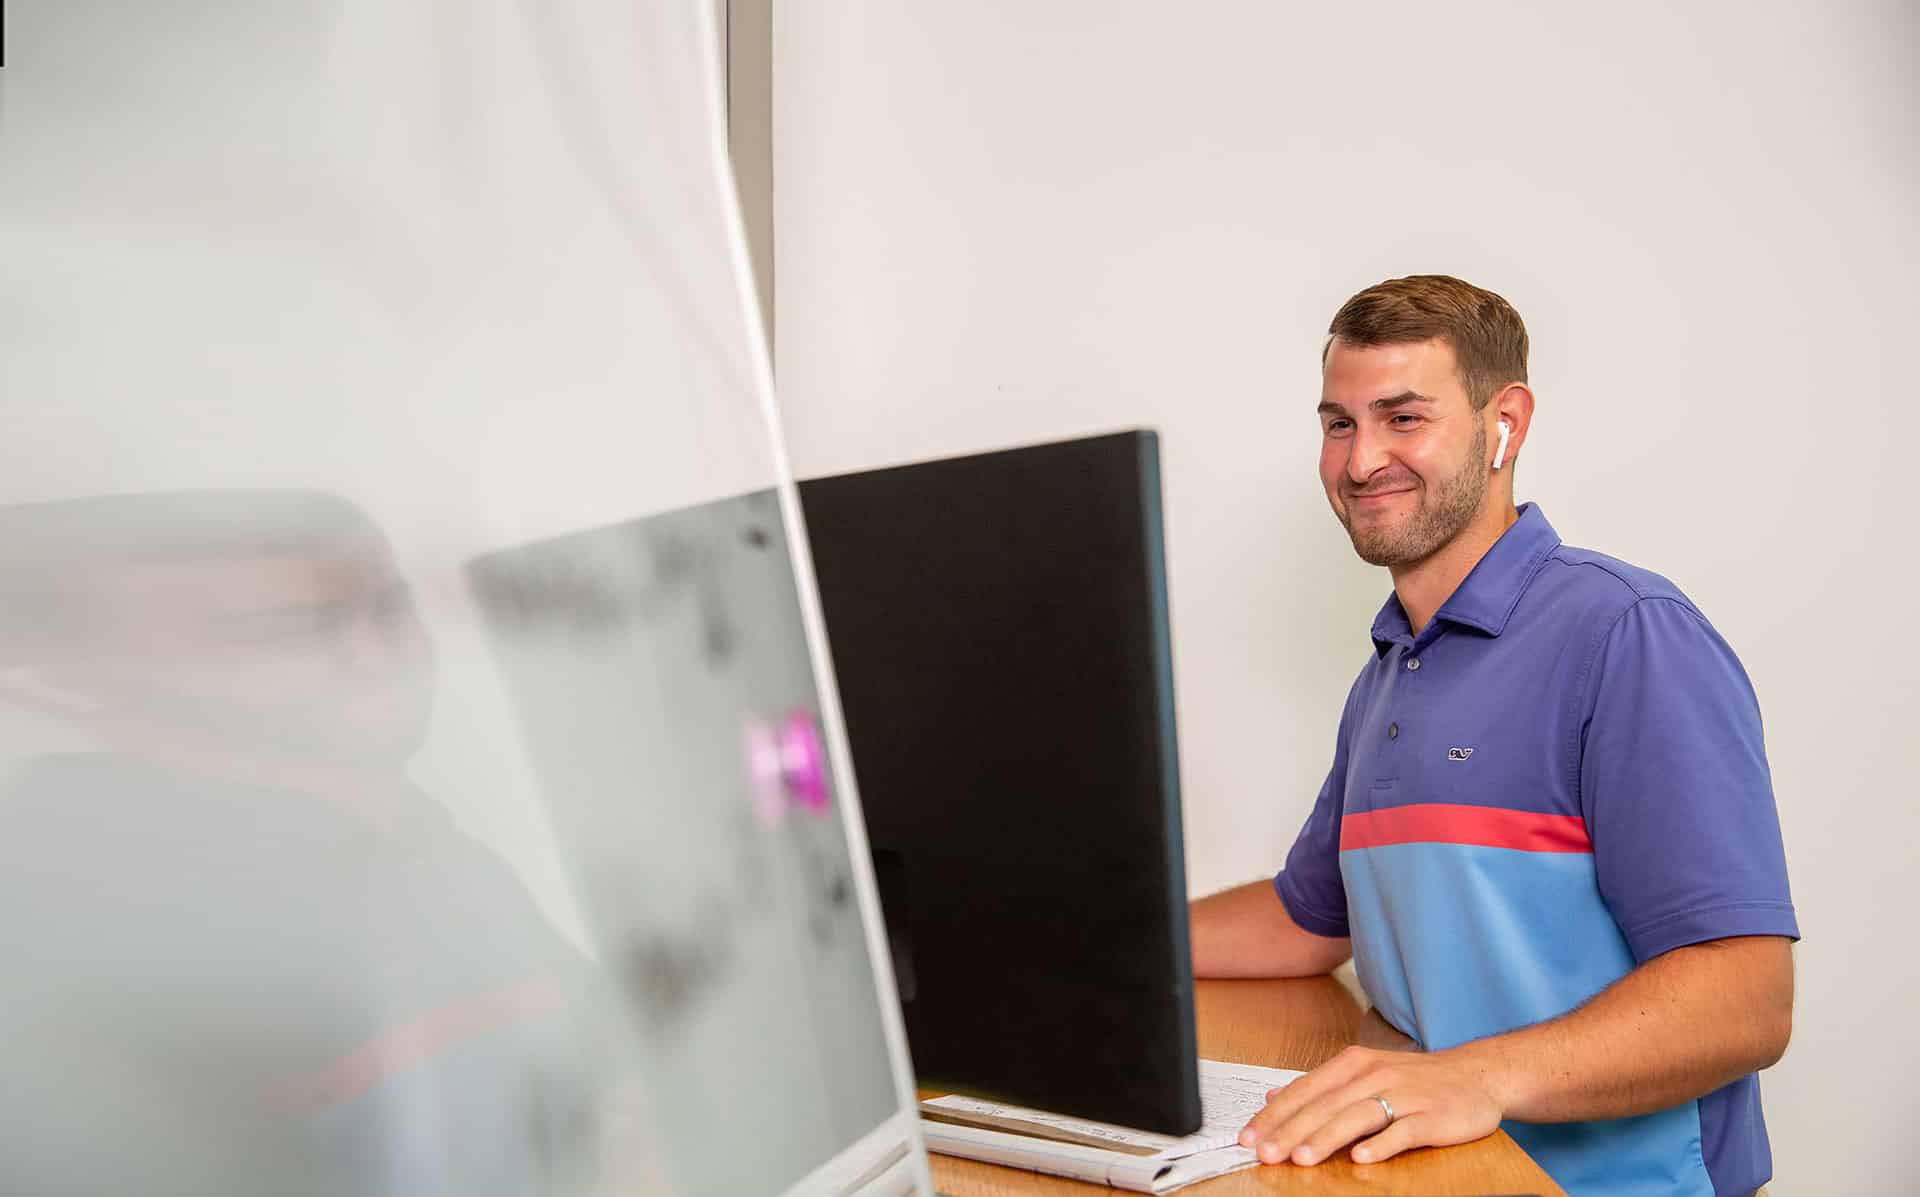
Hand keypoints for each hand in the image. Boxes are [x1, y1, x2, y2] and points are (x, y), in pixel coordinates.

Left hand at [1237, 1044, 1505, 1165]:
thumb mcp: (1362, 1074)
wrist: (1475, 1075)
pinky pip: (1403, 1130)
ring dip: (1327, 1138)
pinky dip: (1381, 1144)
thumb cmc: (1413, 1079)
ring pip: (1358, 1115)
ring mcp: (1405, 1093)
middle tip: (1265, 1154)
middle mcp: (1375, 1074)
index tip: (1249, 1137)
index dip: (1274, 1115)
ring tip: (1301, 1158)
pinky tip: (1361, 1158)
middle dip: (1291, 1131)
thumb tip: (1272, 1097)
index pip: (1305, 1090)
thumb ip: (1319, 1087)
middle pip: (1325, 1105)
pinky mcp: (1433, 1115)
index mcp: (1353, 1063)